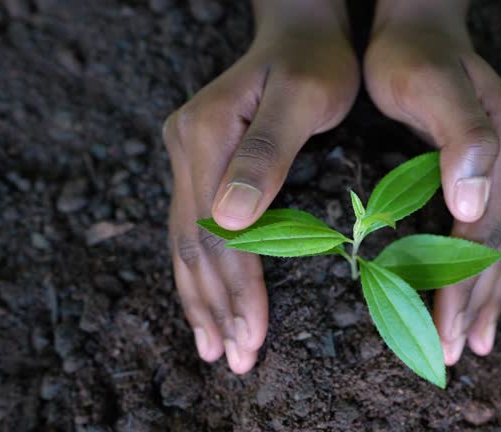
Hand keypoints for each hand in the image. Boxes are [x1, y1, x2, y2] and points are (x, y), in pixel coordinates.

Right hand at [162, 0, 358, 372]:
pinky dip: (198, 271)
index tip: (253, 334)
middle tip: (234, 358)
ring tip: (212, 346)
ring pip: (185, 240)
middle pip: (193, 242)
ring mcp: (187, 153)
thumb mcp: (305, 96)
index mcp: (208, 133)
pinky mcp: (198, 160)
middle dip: (216, 305)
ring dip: (200, 298)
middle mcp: (186, 145)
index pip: (217, 230)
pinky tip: (205, 300)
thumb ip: (268, 152)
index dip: (237, 287)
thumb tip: (230, 220)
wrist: (301, 29)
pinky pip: (190, 226)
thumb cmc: (316, 61)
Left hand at [364, 0, 500, 364]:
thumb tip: (475, 205)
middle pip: (499, 245)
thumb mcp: (425, 82)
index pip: (484, 231)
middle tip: (451, 352)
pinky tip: (484, 298)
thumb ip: (462, 137)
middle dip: (474, 302)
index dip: (461, 284)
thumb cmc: (410, 55)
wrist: (421, 25)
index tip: (440, 330)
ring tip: (472, 341)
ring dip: (488, 296)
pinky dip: (492, 271)